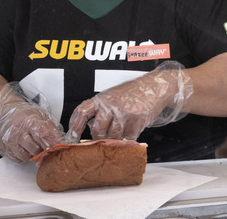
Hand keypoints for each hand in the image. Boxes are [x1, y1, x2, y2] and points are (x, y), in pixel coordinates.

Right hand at [0, 82, 62, 162]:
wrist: (5, 113)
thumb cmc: (25, 115)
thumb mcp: (41, 115)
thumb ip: (51, 128)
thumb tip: (58, 141)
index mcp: (29, 120)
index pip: (42, 135)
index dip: (50, 144)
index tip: (56, 148)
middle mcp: (17, 130)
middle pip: (34, 148)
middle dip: (42, 150)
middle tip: (44, 147)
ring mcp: (8, 140)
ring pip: (25, 156)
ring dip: (31, 154)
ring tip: (32, 145)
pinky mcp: (2, 147)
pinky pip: (17, 159)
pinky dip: (22, 156)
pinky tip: (23, 147)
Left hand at [67, 61, 192, 139]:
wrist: (154, 87)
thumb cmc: (132, 92)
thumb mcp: (112, 96)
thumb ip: (101, 110)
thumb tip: (89, 130)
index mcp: (102, 98)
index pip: (82, 111)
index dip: (75, 125)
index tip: (72, 137)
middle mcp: (111, 104)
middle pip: (97, 130)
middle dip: (100, 137)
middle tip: (105, 137)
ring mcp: (124, 112)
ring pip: (113, 136)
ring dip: (116, 138)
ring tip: (121, 130)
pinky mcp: (137, 119)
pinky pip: (128, 137)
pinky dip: (129, 138)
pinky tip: (131, 130)